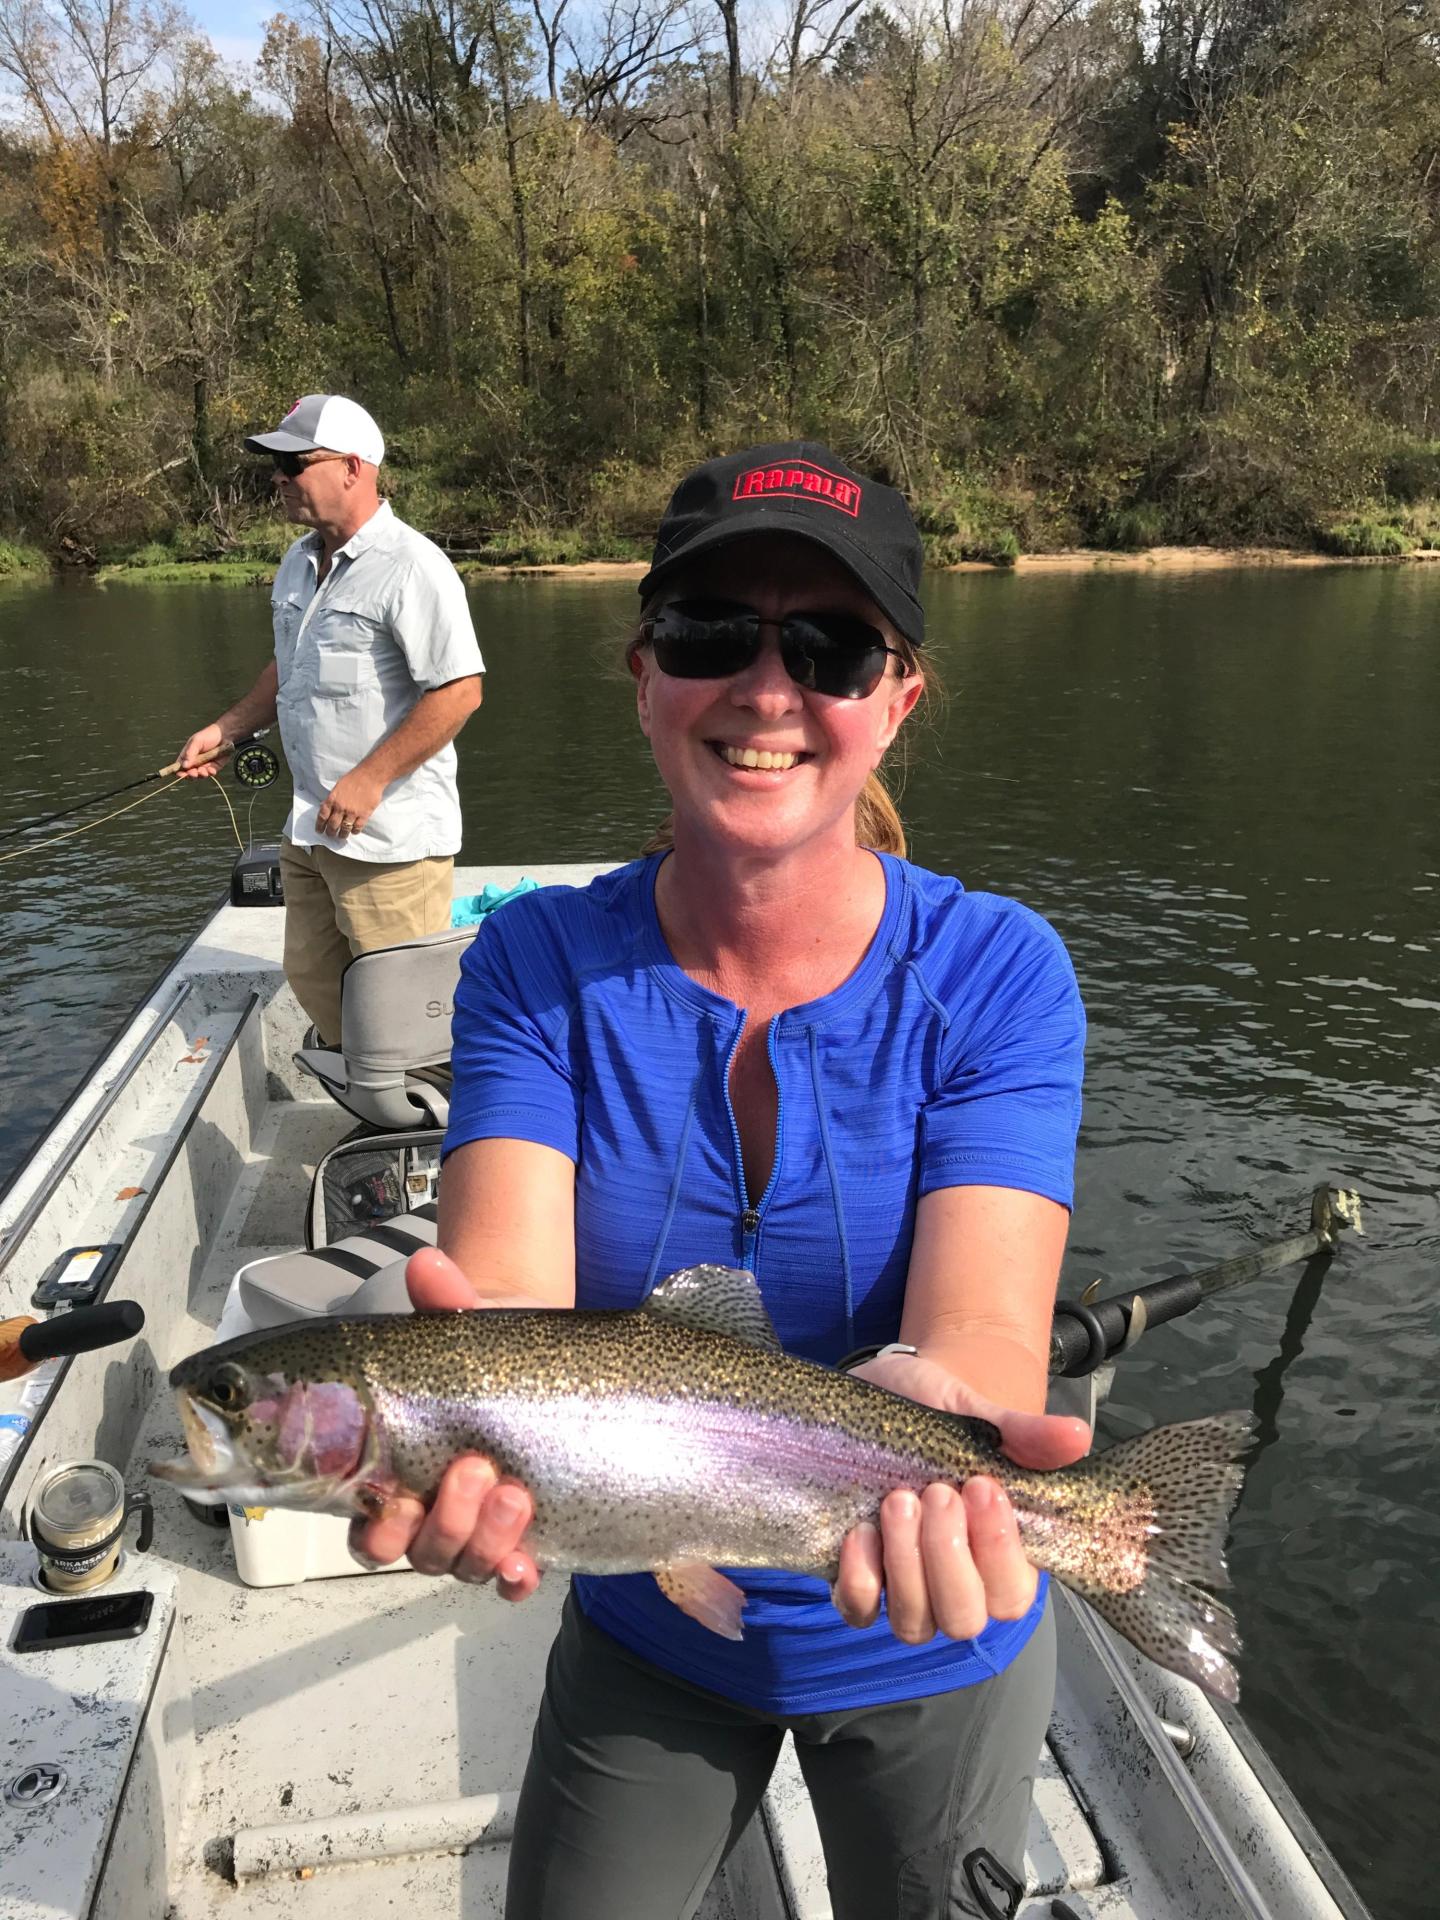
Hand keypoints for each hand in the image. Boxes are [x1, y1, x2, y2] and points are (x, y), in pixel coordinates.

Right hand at [175, 724, 227, 777]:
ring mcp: (205, 765)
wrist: (225, 734)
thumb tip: (184, 766)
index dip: (179, 772)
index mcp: (187, 755)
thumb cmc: (208, 735)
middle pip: (189, 773)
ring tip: (203, 771)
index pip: (180, 766)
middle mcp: (195, 762)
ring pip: (200, 775)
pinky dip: (210, 773)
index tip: (180, 774)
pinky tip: (211, 770)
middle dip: (190, 775)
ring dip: (200, 775)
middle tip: (194, 773)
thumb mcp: (196, 741)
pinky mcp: (215, 767)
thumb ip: (190, 753)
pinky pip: (211, 773)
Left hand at [316, 767, 385, 839]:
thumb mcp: (338, 787)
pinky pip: (357, 828)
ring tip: (342, 836)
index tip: (320, 831)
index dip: (320, 825)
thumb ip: (332, 799)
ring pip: (344, 829)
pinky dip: (354, 831)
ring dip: (342, 834)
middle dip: (331, 832)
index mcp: (332, 799)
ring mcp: (352, 812)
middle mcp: (340, 807)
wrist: (370, 776)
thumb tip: (328, 809)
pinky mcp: (364, 815)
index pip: (322, 816)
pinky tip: (353, 831)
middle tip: (331, 835)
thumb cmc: (353, 779)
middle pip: (333, 825)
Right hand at [347, 1247, 540, 1596]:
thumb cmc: (482, 1355)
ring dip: (486, 1539)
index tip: (395, 1502)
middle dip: (446, 1524)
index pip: (367, 1529)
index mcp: (395, 1476)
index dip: (377, 1531)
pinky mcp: (523, 1537)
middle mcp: (431, 1513)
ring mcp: (477, 1530)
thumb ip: (443, 1303)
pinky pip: (511, 1579)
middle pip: (419, 1552)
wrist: (541, 1362)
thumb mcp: (464, 1328)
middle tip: (473, 1471)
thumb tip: (428, 1264)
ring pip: (466, 1565)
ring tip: (515, 1492)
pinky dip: (516, 1579)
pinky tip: (529, 1565)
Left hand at [833, 1350, 1091, 1643]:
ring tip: (898, 1500)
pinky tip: (861, 1530)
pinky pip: (859, 1610)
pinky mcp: (856, 1578)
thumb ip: (1024, 1435)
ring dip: (906, 1564)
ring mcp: (903, 1588)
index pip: (1013, 1594)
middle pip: (963, 1619)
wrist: (875, 1391)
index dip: (999, 1553)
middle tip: (937, 1493)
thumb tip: (1079, 1435)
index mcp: (997, 1554)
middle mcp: (954, 1582)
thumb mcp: (976, 1414)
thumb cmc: (934, 1413)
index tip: (983, 1487)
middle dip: (949, 1558)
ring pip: (914, 1622)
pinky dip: (860, 1578)